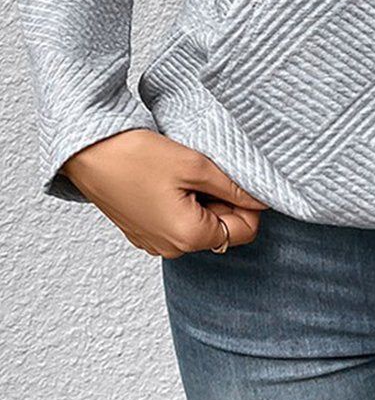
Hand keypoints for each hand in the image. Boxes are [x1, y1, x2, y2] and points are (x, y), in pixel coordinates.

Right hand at [60, 129, 270, 257]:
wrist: (88, 151)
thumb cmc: (137, 156)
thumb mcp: (195, 166)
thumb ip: (232, 186)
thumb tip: (262, 198)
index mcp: (188, 237)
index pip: (244, 230)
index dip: (249, 203)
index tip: (237, 177)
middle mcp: (171, 249)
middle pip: (222, 229)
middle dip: (224, 200)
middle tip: (208, 169)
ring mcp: (154, 241)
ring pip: (199, 223)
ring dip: (203, 199)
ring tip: (185, 172)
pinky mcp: (142, 230)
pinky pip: (176, 221)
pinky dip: (182, 201)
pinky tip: (169, 178)